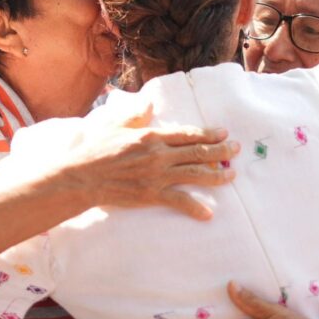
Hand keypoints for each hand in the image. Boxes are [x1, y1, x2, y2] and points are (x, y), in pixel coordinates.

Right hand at [65, 105, 239, 219]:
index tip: (223, 133)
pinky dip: (195, 207)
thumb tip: (150, 105)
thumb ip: (136, 115)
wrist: (82, 177)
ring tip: (231, 175)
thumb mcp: (115, 125)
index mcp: (152, 136)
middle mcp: (159, 154)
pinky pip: (179, 201)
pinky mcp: (151, 194)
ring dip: (216, 175)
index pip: (187, 133)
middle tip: (236, 150)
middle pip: (198, 152)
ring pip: (195, 174)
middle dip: (221, 151)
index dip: (208, 134)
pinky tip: (208, 213)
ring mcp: (157, 175)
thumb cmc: (96, 150)